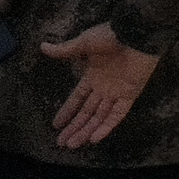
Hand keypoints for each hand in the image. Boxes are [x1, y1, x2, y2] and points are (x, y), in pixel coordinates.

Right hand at [42, 23, 160, 149]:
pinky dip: (107, 126)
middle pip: (87, 112)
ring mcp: (117, 92)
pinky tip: (94, 139)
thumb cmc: (111, 35)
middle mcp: (104, 87)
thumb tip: (43, 47)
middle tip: (61, 143)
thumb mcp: (84, 42)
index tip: (56, 124)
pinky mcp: (131, 94)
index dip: (67, 111)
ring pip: (100, 117)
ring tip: (72, 145)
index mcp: (93, 76)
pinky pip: (118, 114)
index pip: (77, 98)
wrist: (136, 33)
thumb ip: (65, 50)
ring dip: (86, 131)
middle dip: (74, 127)